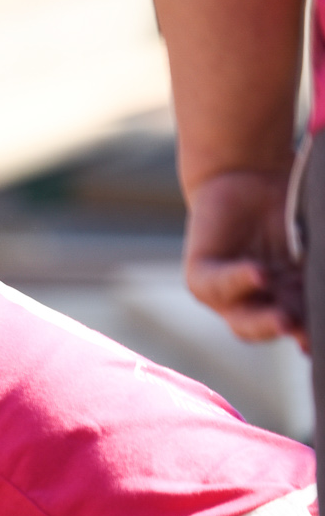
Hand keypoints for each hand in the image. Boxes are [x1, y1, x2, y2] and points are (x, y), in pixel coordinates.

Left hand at [183, 169, 305, 346]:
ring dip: (265, 320)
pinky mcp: (202, 276)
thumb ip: (319, 257)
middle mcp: (261, 304)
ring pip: (245, 318)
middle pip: (275, 328)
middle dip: (293, 331)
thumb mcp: (314, 233)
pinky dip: (239, 280)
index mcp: (293, 299)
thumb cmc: (290, 204)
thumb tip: (324, 267)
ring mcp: (229, 296)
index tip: (322, 340)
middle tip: (308, 338)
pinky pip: (218, 284)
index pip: (305, 323)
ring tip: (286, 319)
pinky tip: (259, 274)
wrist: (246, 175)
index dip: (315, 332)